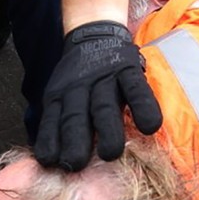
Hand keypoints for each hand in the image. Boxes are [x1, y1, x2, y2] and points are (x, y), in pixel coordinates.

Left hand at [33, 20, 162, 170]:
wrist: (95, 34)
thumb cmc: (79, 77)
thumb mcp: (61, 94)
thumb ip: (57, 122)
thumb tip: (50, 163)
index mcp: (59, 96)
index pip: (51, 121)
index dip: (49, 142)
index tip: (50, 163)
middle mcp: (78, 88)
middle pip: (75, 117)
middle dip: (74, 142)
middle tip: (76, 165)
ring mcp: (104, 79)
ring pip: (104, 106)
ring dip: (107, 131)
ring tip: (110, 153)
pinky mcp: (128, 70)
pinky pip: (136, 90)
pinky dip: (143, 108)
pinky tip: (148, 127)